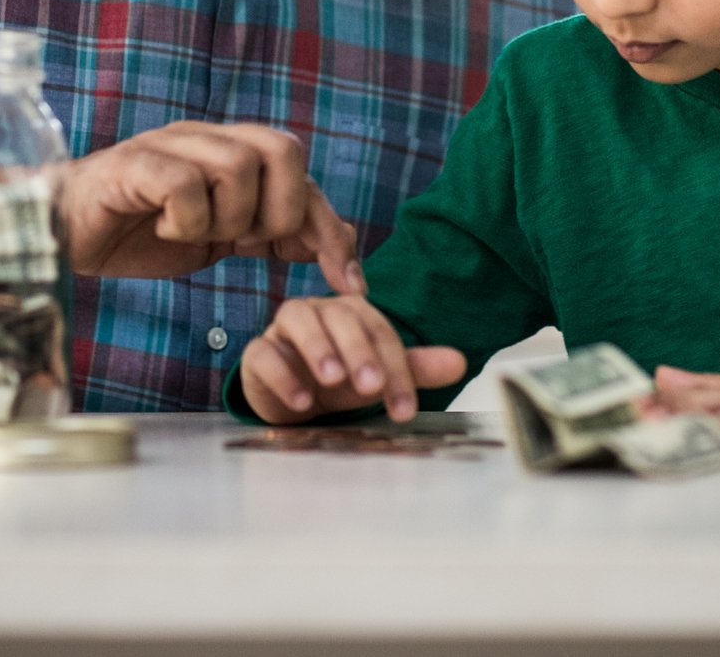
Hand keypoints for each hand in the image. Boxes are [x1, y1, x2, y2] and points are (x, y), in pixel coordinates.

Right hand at [55, 122, 364, 292]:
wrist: (62, 233)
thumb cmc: (140, 231)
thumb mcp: (219, 239)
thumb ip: (271, 232)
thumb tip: (336, 240)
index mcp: (231, 151)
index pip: (303, 173)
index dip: (331, 229)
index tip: (349, 283)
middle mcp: (205, 137)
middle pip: (283, 149)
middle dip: (278, 213)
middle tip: (244, 244)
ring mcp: (168, 144)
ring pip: (237, 165)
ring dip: (228, 218)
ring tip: (196, 235)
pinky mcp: (132, 163)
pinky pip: (184, 183)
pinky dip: (185, 218)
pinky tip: (163, 228)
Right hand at [238, 294, 465, 423]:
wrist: (291, 398)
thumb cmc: (338, 382)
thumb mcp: (378, 378)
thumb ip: (415, 368)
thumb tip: (460, 362)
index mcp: (353, 312)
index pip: (379, 331)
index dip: (396, 368)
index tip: (405, 409)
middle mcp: (319, 311)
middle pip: (340, 317)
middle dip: (358, 351)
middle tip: (371, 386)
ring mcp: (284, 330)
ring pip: (299, 321)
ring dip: (318, 349)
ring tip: (333, 382)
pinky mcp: (258, 353)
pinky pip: (263, 353)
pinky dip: (282, 374)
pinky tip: (300, 400)